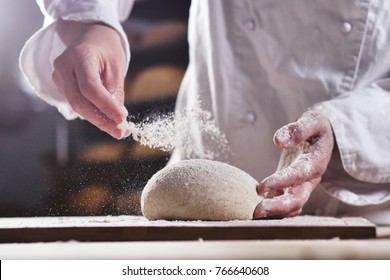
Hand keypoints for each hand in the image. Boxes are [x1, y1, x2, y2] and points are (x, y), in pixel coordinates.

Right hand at [52, 20, 128, 138]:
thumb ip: (115, 93)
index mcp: (79, 56)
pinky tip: (107, 120)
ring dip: (98, 120)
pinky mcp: (61, 85)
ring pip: (77, 106)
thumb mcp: (116, 68)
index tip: (122, 120)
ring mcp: (59, 76)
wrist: (91, 36)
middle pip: (79, 101)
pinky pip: (77, 103)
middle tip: (120, 132)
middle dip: (101, 120)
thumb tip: (118, 121)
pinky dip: (92, 113)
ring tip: (117, 129)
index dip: (106, 106)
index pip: (90, 88)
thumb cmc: (107, 50)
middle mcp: (64, 66)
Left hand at [253, 109, 333, 217]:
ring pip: (291, 207)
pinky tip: (255, 210)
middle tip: (257, 212)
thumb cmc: (317, 128)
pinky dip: (273, 210)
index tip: (262, 186)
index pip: (298, 175)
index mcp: (315, 163)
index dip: (281, 182)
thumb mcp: (313, 121)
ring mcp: (302, 187)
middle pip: (297, 200)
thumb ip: (298, 129)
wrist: (323, 137)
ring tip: (254, 214)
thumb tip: (279, 140)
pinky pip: (284, 205)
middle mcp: (310, 180)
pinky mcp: (292, 189)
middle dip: (278, 207)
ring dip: (275, 213)